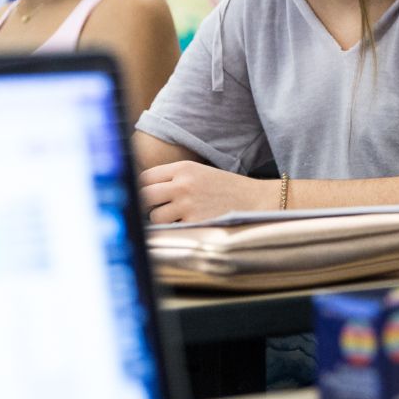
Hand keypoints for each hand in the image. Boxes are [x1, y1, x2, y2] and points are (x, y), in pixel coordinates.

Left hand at [139, 161, 269, 223]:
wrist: (256, 200)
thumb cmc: (226, 188)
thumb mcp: (200, 172)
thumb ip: (174, 178)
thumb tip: (145, 191)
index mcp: (184, 168)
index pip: (146, 177)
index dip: (143, 187)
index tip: (147, 195)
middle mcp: (183, 184)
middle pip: (144, 195)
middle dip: (146, 204)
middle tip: (155, 209)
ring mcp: (188, 205)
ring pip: (155, 216)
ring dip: (160, 220)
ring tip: (173, 219)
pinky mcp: (195, 223)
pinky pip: (171, 229)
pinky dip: (175, 230)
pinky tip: (186, 226)